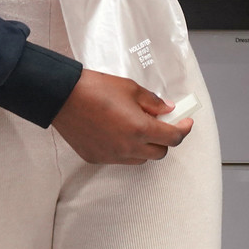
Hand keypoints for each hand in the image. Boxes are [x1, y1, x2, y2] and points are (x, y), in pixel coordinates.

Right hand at [51, 69, 192, 163]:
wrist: (62, 97)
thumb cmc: (96, 89)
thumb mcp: (132, 89)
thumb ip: (153, 103)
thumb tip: (167, 110)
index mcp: (140, 129)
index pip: (173, 138)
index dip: (183, 129)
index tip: (186, 122)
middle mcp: (127, 148)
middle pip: (159, 153)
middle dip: (165, 139)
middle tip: (162, 123)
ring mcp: (111, 156)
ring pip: (140, 159)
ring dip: (146, 146)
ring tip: (138, 127)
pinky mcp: (96, 158)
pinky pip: (120, 159)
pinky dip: (126, 149)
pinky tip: (119, 133)